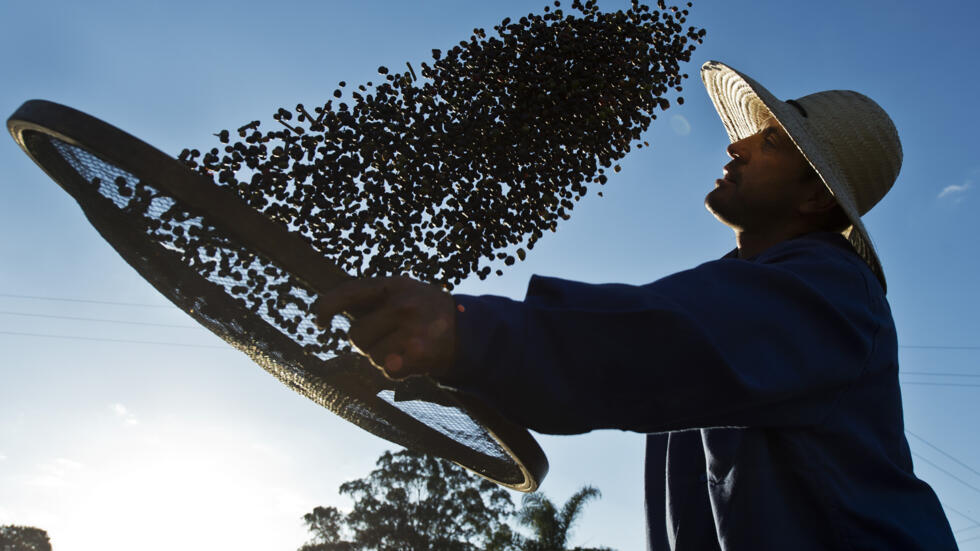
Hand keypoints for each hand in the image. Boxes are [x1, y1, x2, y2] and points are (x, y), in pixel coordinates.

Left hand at [313, 276, 455, 379]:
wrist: (471, 331)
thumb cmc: (428, 311)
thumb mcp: (406, 292)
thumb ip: (375, 299)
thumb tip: (331, 310)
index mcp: (396, 285)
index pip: (349, 292)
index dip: (327, 306)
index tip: (318, 320)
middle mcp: (403, 305)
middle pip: (356, 335)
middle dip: (366, 342)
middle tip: (387, 338)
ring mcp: (411, 330)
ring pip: (370, 356)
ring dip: (381, 357)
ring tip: (404, 347)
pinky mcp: (418, 354)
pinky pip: (387, 370)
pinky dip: (395, 370)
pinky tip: (411, 360)